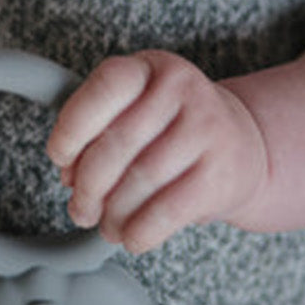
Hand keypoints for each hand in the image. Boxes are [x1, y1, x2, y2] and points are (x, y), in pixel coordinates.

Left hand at [47, 51, 268, 253]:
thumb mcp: (138, 109)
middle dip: (89, 185)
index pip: (105, 86)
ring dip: (113, 214)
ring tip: (107, 225)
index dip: (73, 126)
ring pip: (140, 180)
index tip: (60, 158)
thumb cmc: (172, 129)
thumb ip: (100, 131)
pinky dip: (140, 231)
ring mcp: (207, 127)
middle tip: (81, 208)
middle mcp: (182, 88)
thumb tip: (69, 176)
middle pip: (118, 142)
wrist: (243, 144)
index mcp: (151, 67)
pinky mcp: (222, 173)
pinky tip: (132, 237)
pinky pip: (167, 210)